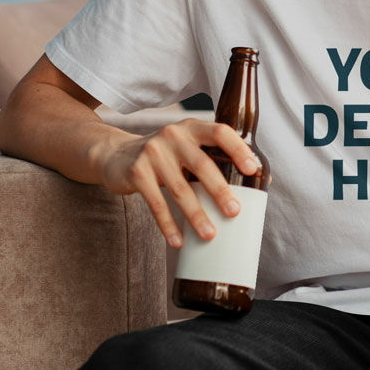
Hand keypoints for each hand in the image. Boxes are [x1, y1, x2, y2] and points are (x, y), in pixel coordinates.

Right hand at [96, 119, 261, 249]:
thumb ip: (210, 159)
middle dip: (220, 191)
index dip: (238, 149)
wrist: (116, 155)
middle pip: (202, 165)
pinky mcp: (137, 172)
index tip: (252, 169)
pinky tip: (178, 241)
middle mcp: (173, 136)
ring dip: (196, 215)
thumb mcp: (185, 148)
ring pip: (180, 189)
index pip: (220, 132)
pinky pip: (156, 203)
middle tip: (234, 212)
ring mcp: (153, 153)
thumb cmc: (163, 156)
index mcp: (192, 128)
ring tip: (210, 235)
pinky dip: (168, 225)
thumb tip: (254, 185)